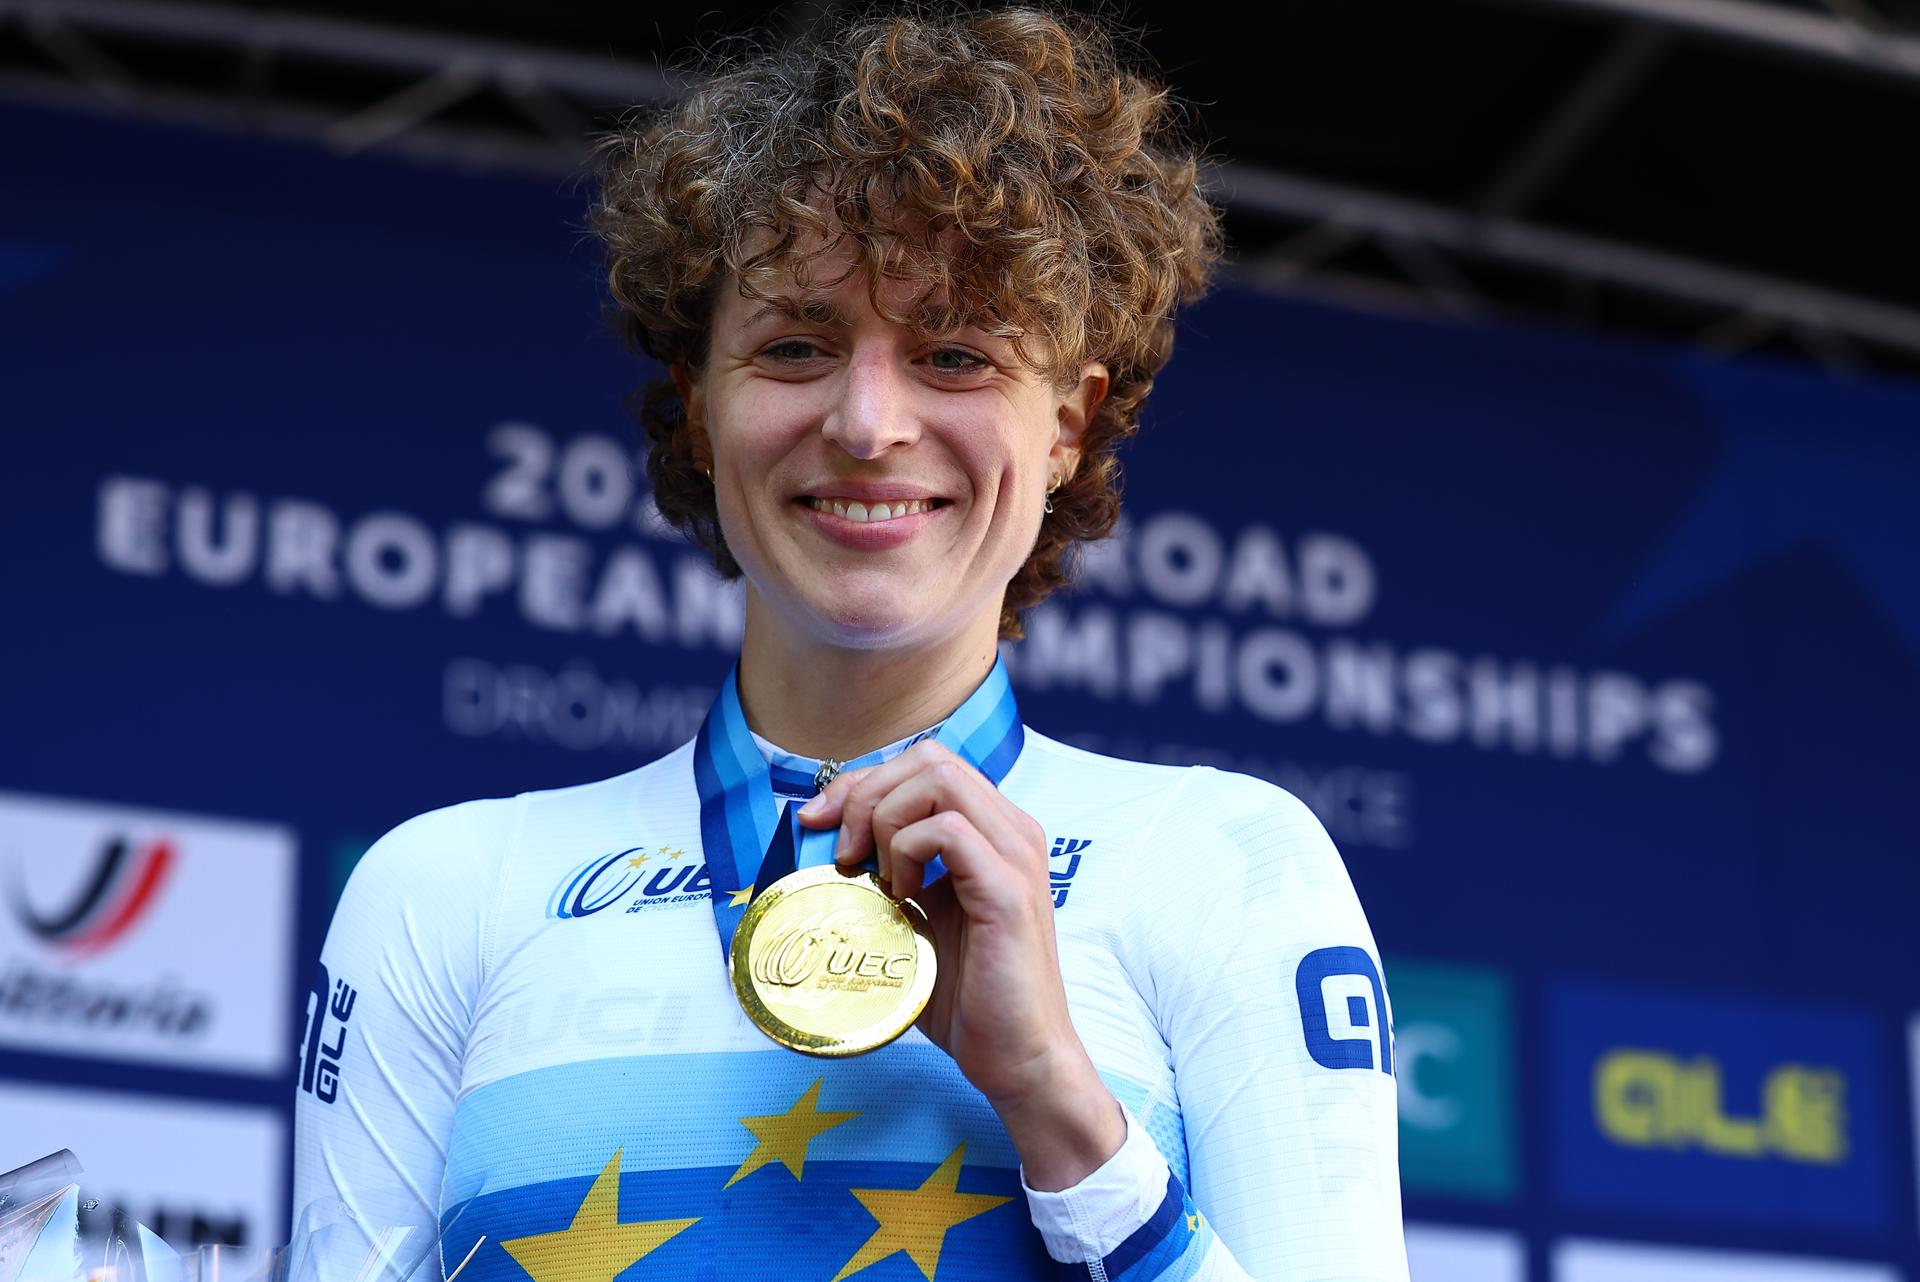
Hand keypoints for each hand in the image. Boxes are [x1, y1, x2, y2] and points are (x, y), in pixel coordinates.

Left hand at [796, 740, 1123, 1187]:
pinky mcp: (1009, 890)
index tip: (817, 821)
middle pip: (930, 758)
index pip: (925, 763)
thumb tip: (821, 849)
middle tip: (841, 850)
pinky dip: (907, 850)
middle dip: (866, 791)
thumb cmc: (965, 995)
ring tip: (873, 874)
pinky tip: (899, 894)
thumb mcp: (914, 920)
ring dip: (886, 818)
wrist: (1017, 1057)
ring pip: (939, 780)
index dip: (863, 781)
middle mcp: (1012, 830)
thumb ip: (884, 878)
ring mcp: (1016, 856)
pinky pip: (949, 830)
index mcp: (993, 831)